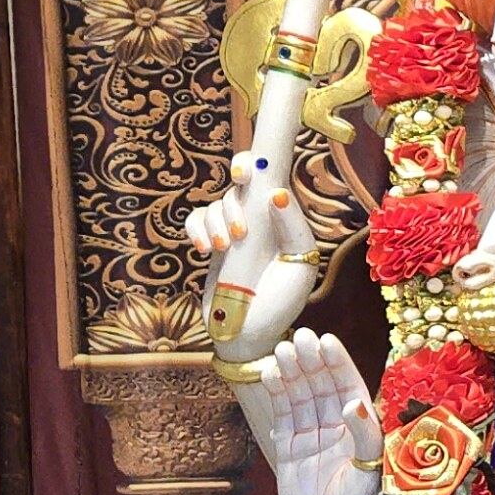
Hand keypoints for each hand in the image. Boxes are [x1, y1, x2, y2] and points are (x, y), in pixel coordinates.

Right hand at [185, 154, 318, 365]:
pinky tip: (208, 249)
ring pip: (218, 201)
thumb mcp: (300, 265)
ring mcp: (231, 229)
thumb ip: (292, 228)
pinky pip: (195, 220)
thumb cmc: (282, 300)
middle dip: (240, 172)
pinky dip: (197, 229)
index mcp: (283, 217)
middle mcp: (258, 217)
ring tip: (230, 244)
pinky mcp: (209, 243)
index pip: (273, 176)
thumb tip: (277, 193)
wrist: (250, 333)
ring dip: (221, 216)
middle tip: (241, 183)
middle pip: (242, 177)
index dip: (261, 162)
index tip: (250, 167)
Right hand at [247, 327, 382, 494]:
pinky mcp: (289, 445)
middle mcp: (336, 423)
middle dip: (311, 360)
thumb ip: (366, 436)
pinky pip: (284, 413)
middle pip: (322, 384)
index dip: (337, 362)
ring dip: (292, 371)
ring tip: (282, 350)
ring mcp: (312, 432)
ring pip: (301, 394)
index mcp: (361, 423)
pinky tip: (272, 373)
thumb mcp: (371, 470)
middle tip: (299, 337)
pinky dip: (277, 393)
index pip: (348, 385)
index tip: (326, 340)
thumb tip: (354, 403)